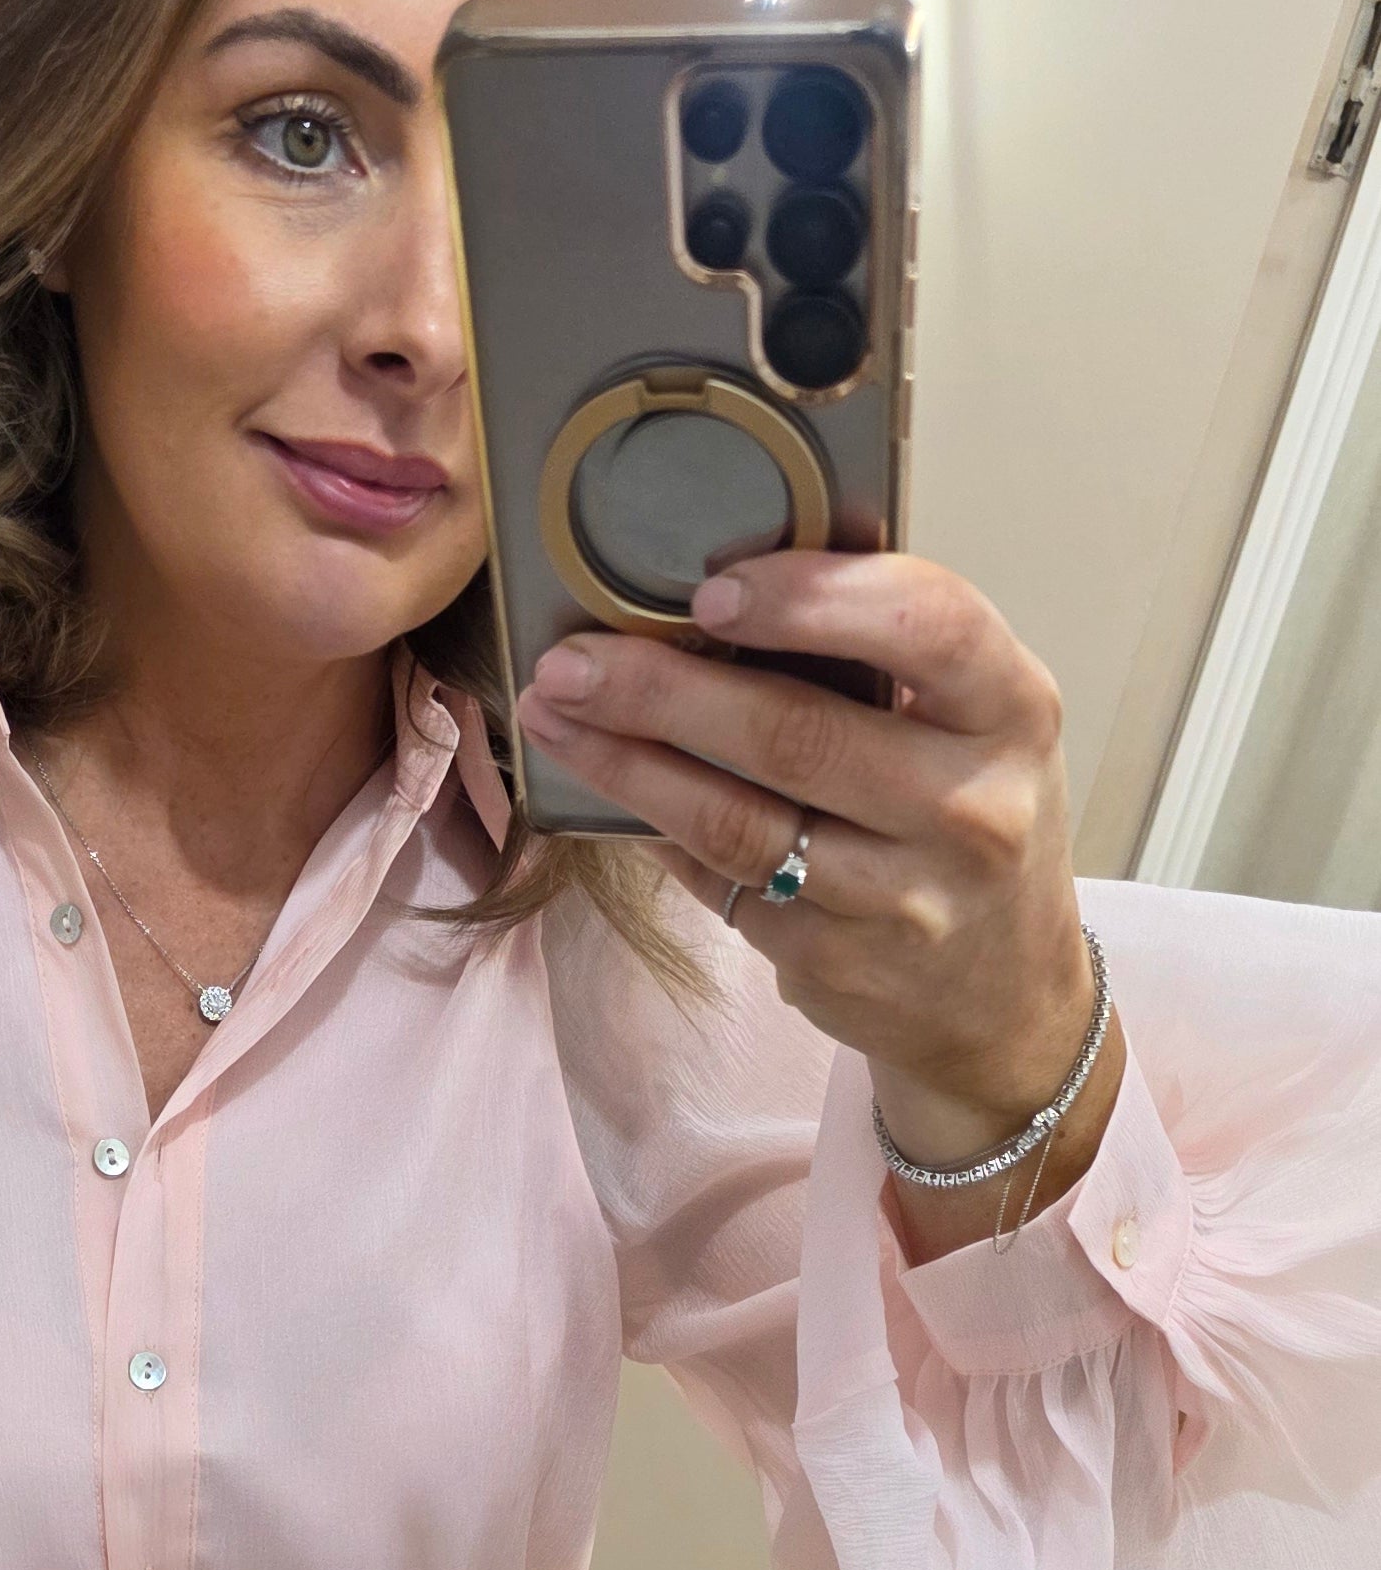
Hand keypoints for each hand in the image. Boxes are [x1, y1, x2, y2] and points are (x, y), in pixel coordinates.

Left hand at [517, 552, 1125, 1259]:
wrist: (1003, 995)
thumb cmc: (969, 816)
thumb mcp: (975, 721)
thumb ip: (888, 650)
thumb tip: (729, 573)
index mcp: (1012, 709)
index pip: (926, 625)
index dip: (810, 600)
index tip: (711, 591)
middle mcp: (970, 806)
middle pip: (796, 735)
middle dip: (664, 690)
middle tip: (572, 661)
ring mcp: (901, 899)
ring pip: (739, 824)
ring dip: (630, 765)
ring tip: (557, 718)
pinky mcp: (835, 964)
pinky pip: (721, 882)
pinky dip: (656, 830)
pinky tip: (606, 791)